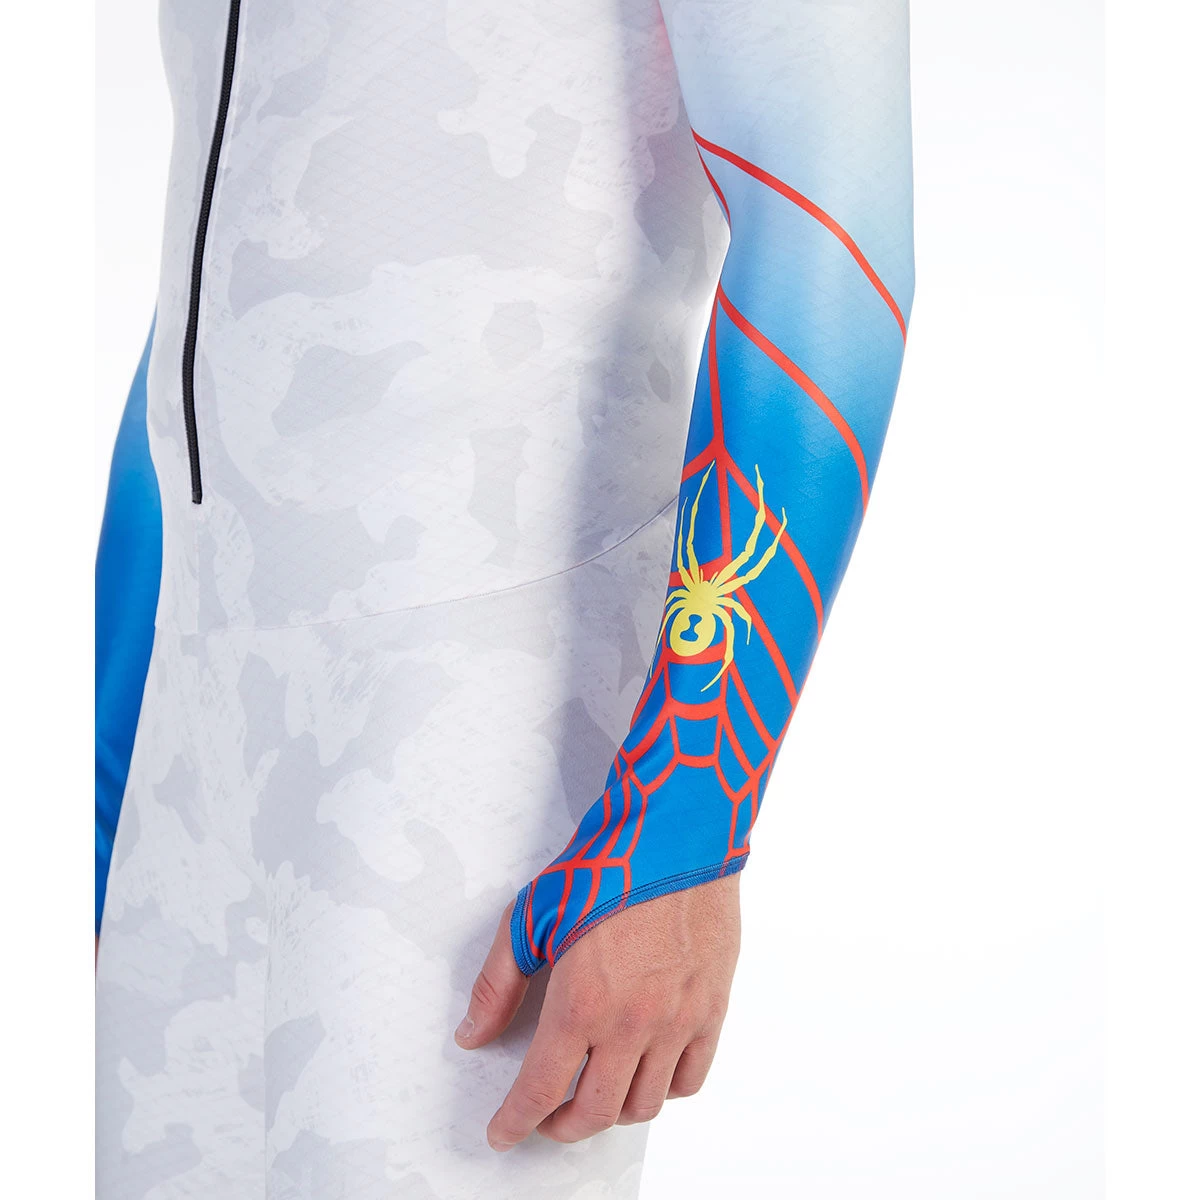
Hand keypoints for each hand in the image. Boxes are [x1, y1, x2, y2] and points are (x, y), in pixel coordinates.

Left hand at [455, 873, 740, 1149]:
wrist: (678, 829)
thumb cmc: (607, 863)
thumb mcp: (532, 915)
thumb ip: (500, 982)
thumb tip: (473, 1034)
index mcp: (581, 1003)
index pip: (541, 1091)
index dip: (516, 1121)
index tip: (504, 1132)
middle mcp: (632, 1023)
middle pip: (594, 1112)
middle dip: (561, 1127)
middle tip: (546, 1117)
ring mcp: (678, 1019)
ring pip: (643, 1104)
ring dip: (611, 1111)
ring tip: (594, 1092)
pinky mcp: (713, 1006)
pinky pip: (690, 1078)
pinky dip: (663, 1089)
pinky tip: (644, 1069)